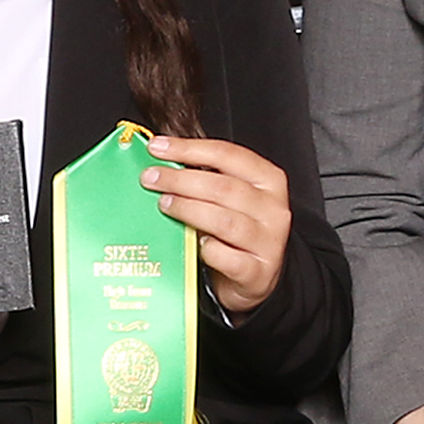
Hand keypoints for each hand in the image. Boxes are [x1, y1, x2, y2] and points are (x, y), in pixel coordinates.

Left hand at [140, 136, 294, 314]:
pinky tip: (193, 243)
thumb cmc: (238, 232)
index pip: (228, 155)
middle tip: (151, 178)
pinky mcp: (257, 272)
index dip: (190, 149)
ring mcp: (267, 242)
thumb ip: (207, 179)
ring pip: (224, 221)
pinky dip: (206, 249)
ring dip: (188, 209)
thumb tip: (162, 164)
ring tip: (164, 204)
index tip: (158, 147)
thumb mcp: (232, 199)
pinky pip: (226, 258)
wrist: (258, 276)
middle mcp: (272, 209)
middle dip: (181, 179)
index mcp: (268, 181)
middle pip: (224, 187)